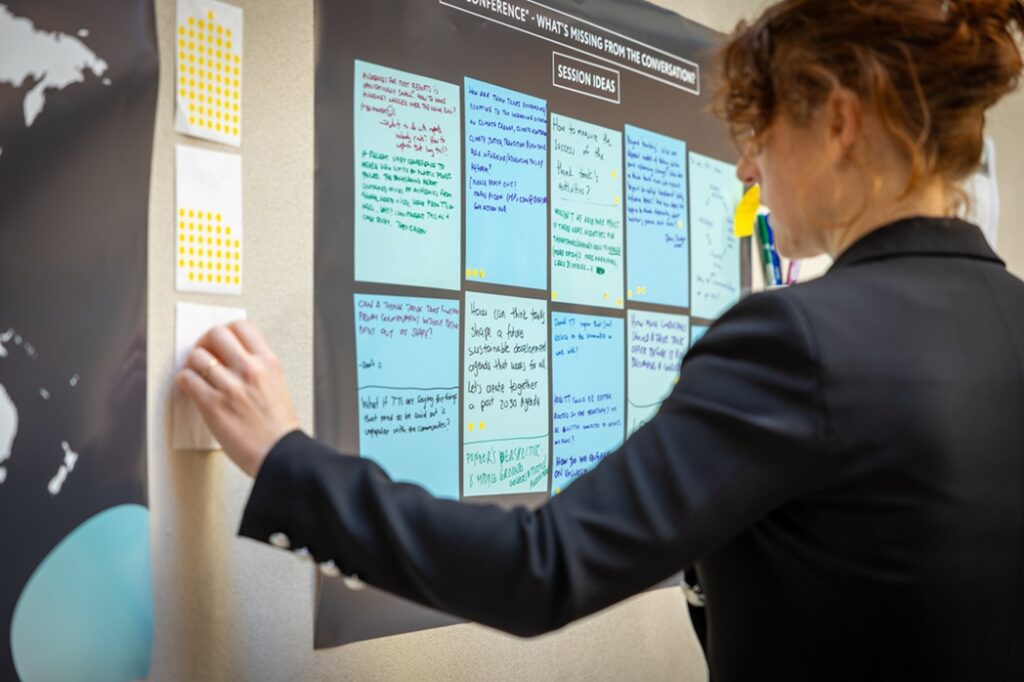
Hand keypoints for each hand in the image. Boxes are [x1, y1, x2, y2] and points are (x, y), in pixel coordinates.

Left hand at [175, 320, 300, 476]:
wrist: (280, 454)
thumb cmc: (279, 427)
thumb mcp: (277, 386)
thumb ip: (258, 368)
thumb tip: (233, 357)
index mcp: (269, 363)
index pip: (242, 327)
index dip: (226, 330)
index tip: (221, 340)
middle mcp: (250, 370)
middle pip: (216, 334)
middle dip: (205, 341)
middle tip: (204, 352)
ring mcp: (231, 387)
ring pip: (197, 357)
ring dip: (192, 363)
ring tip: (195, 372)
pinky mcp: (213, 405)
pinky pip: (187, 380)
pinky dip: (184, 380)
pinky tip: (189, 385)